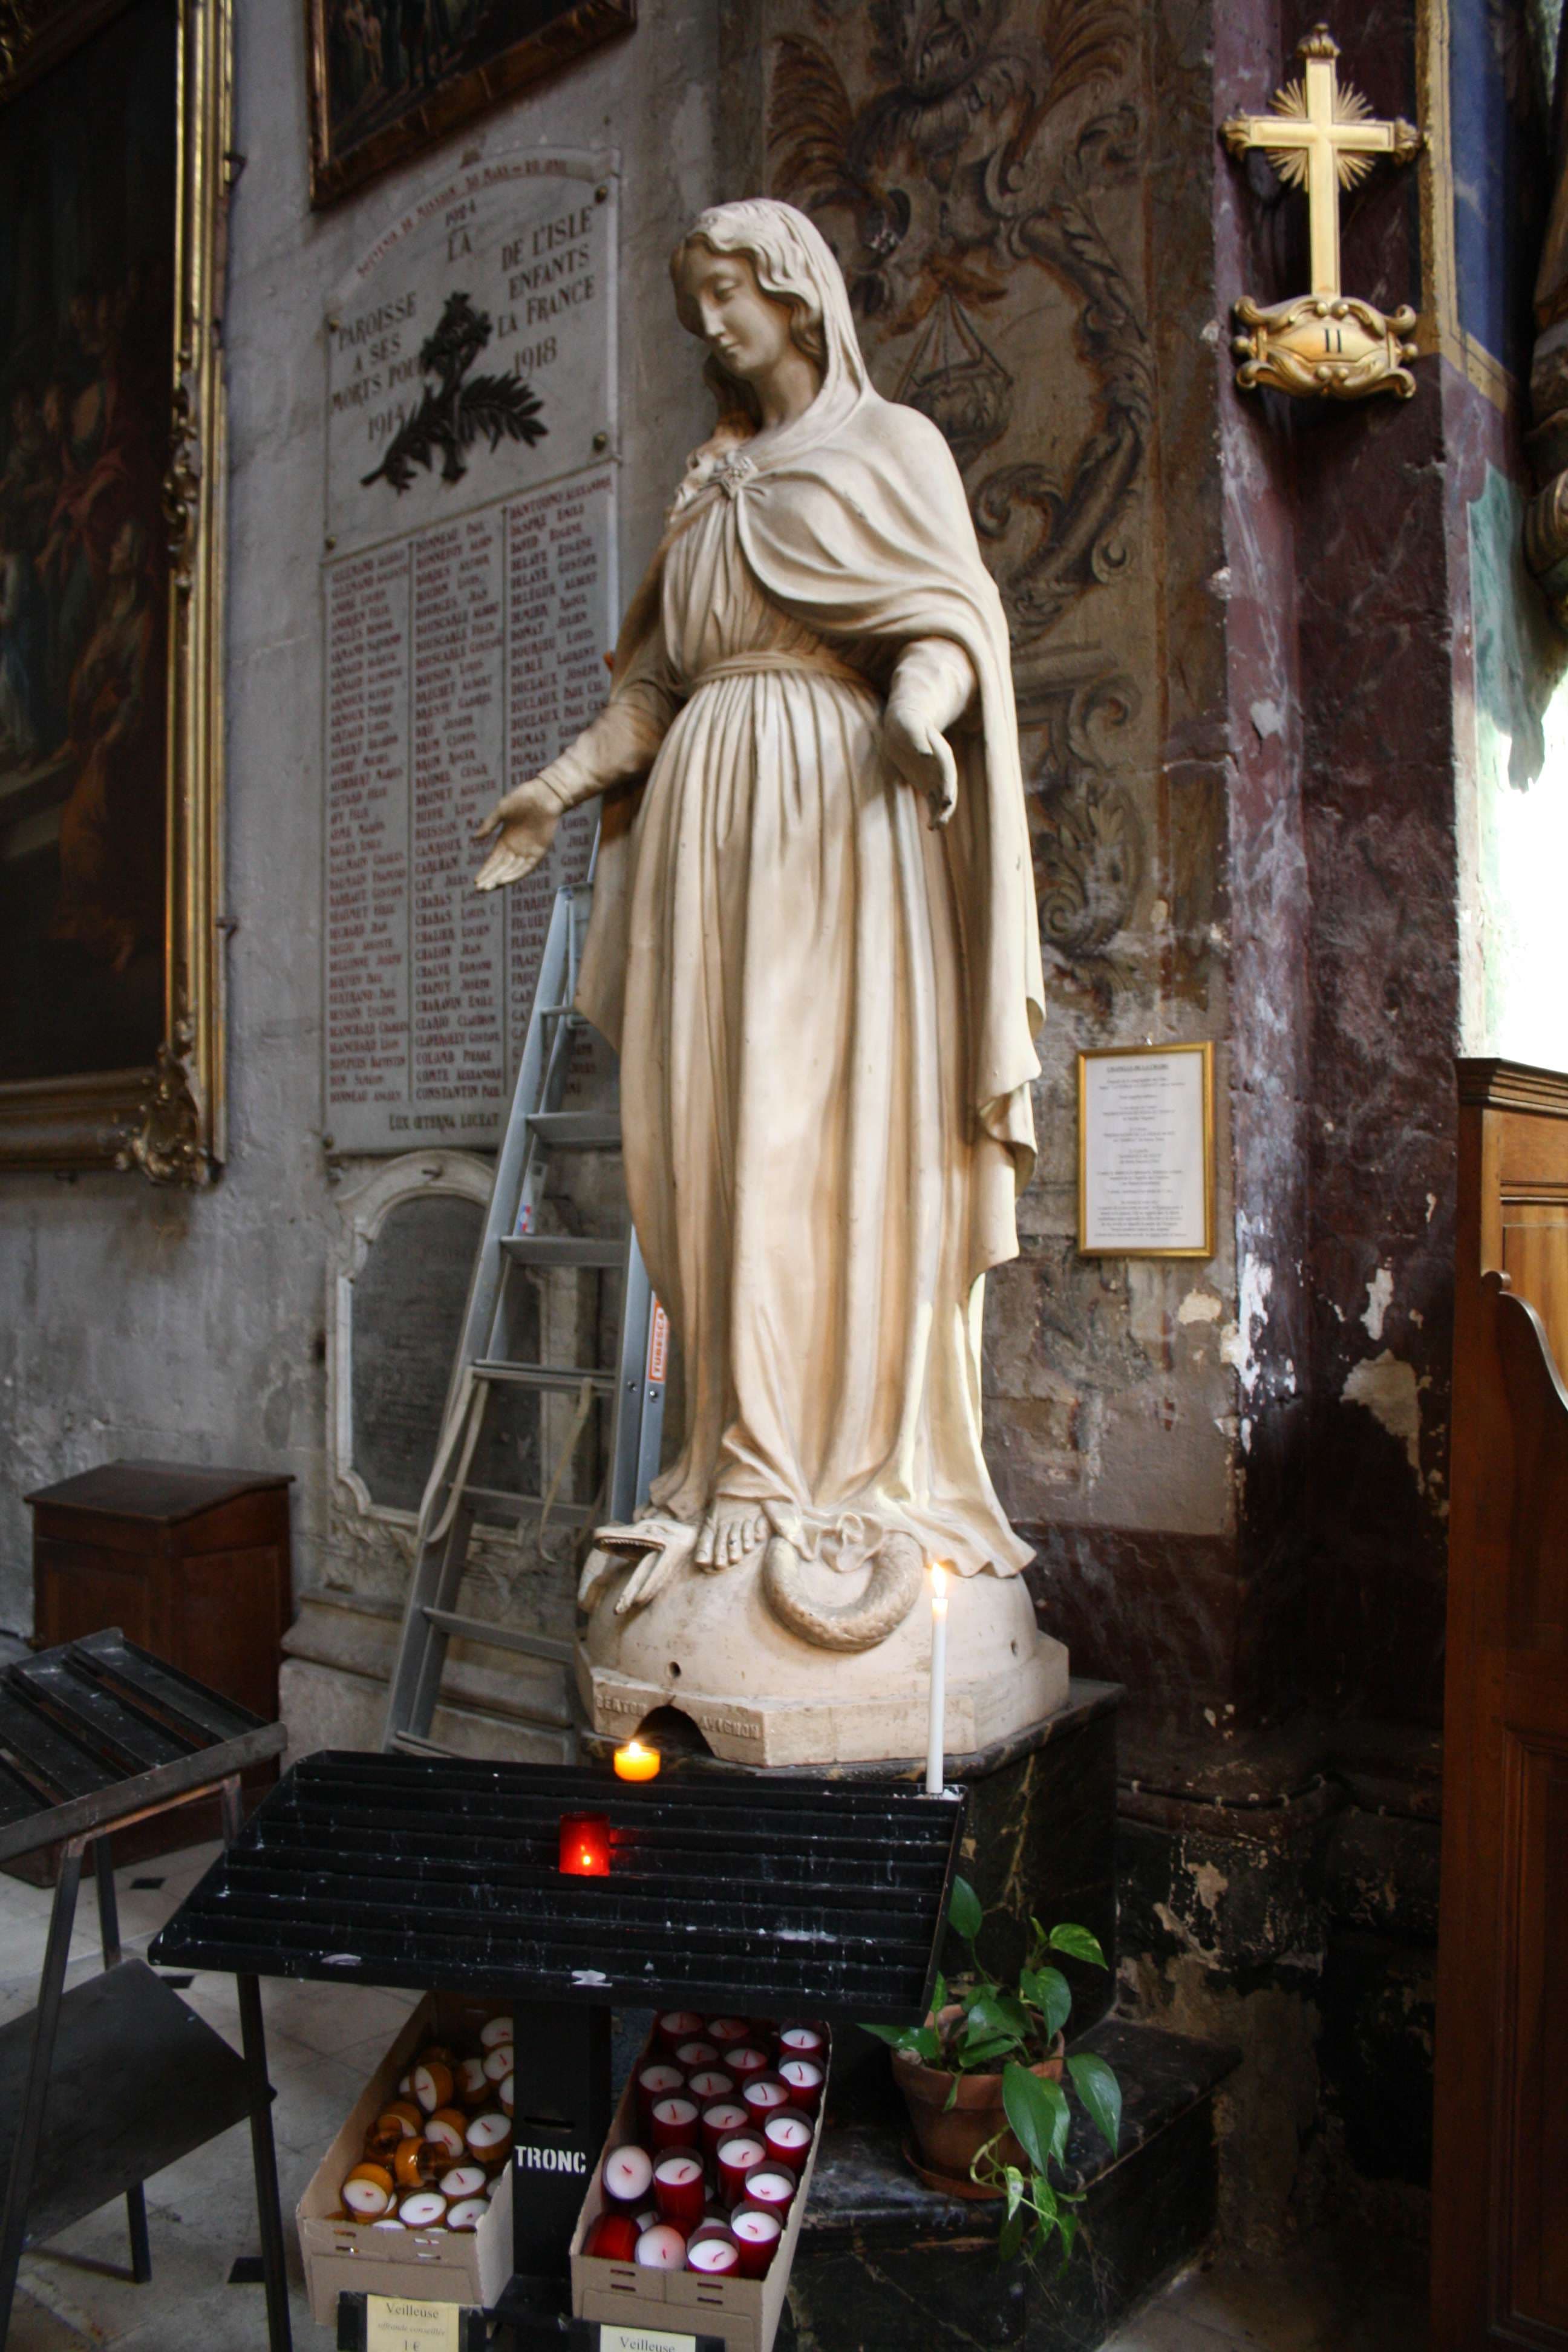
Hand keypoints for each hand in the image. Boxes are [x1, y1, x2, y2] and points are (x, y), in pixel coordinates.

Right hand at [472, 777, 560, 890]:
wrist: (544, 794)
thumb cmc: (522, 798)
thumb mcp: (501, 810)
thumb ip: (489, 824)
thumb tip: (475, 838)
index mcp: (504, 840)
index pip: (493, 860)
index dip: (485, 871)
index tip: (476, 882)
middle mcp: (515, 848)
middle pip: (501, 868)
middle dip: (490, 879)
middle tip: (480, 889)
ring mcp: (527, 851)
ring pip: (513, 870)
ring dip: (501, 879)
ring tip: (490, 887)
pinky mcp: (539, 851)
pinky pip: (527, 867)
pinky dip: (516, 874)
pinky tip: (505, 881)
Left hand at [883, 702, 957, 827]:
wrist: (904, 724)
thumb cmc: (907, 723)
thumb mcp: (910, 727)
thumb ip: (918, 740)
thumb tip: (925, 755)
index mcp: (942, 754)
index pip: (948, 773)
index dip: (948, 787)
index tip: (947, 801)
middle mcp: (943, 768)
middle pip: (948, 790)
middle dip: (946, 806)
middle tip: (941, 821)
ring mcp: (936, 777)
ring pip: (942, 800)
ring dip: (941, 814)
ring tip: (935, 828)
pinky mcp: (927, 785)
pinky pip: (933, 802)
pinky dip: (933, 814)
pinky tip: (930, 827)